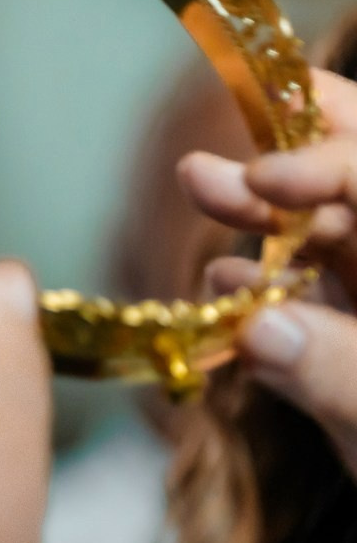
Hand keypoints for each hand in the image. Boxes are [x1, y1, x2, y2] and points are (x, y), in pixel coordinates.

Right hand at [181, 70, 356, 477]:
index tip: (262, 180)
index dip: (334, 159)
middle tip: (210, 168)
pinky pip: (331, 308)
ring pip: (348, 243)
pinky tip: (228, 290)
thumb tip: (261, 328)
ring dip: (273, 224)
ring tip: (201, 198)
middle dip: (298, 165)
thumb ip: (340, 383)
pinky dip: (279, 292)